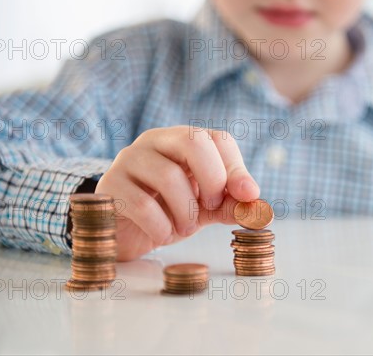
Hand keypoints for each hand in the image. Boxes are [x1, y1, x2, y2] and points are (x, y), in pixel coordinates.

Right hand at [94, 126, 259, 260]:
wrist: (124, 231)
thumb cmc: (168, 212)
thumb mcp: (205, 208)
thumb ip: (230, 205)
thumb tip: (262, 211)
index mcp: (182, 140)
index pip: (217, 138)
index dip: (236, 168)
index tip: (247, 196)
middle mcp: (155, 141)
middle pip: (193, 141)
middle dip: (213, 179)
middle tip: (212, 206)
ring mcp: (129, 160)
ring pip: (168, 176)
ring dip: (186, 211)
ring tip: (185, 226)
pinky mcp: (110, 186)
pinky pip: (142, 205)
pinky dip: (162, 227)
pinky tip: (163, 234)